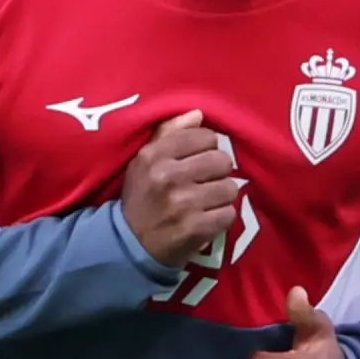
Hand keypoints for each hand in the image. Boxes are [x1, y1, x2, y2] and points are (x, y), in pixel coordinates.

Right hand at [121, 110, 238, 268]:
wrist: (129, 245)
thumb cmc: (142, 196)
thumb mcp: (145, 160)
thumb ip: (169, 132)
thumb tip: (198, 113)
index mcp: (155, 155)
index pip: (205, 137)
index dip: (207, 148)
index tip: (199, 160)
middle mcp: (169, 176)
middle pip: (222, 161)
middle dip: (218, 172)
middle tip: (205, 182)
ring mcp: (184, 204)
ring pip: (230, 188)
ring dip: (221, 196)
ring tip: (207, 201)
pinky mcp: (196, 229)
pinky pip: (229, 214)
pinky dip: (221, 218)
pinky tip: (207, 219)